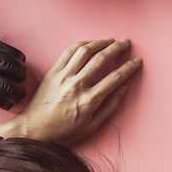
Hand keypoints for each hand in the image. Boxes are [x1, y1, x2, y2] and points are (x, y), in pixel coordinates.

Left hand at [7, 39, 141, 143]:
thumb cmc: (63, 131)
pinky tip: (90, 44)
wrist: (35, 129)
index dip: (129, 67)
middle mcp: (77, 85)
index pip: (115, 77)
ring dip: (100, 42)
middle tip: (126, 43)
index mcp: (89, 100)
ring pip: (85, 51)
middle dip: (117, 48)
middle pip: (101, 59)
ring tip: (109, 40)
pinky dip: (81, 45)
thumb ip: (110, 107)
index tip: (136, 61)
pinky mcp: (53, 72)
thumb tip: (123, 89)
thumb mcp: (92, 126)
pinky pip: (69, 52)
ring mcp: (64, 76)